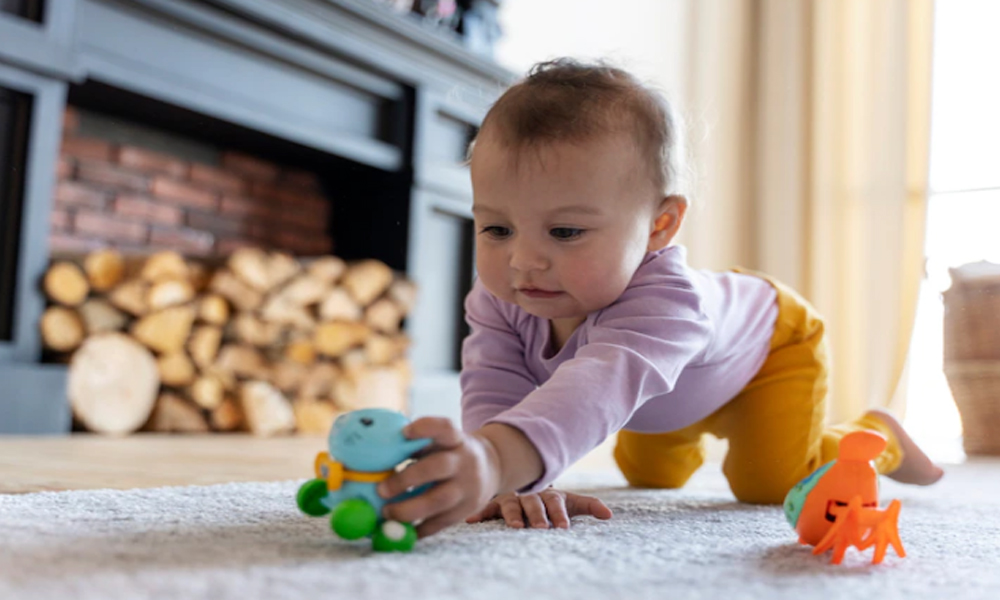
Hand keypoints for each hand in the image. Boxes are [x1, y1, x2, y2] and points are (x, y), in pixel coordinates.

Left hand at [377, 417, 501, 537]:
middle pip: (439, 467)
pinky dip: (418, 529)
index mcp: (456, 439)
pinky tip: (401, 528)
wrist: (492, 467)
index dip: (425, 428)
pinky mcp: (466, 510)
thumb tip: (377, 455)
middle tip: (380, 490)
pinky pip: (441, 523)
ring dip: (409, 510)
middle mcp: (466, 461)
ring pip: (439, 501)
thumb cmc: (452, 453)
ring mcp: (468, 487)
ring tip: (386, 513)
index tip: (404, 432)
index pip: (445, 428)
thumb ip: (417, 446)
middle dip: (407, 479)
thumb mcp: (442, 442)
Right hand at [466, 488, 611, 528]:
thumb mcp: (570, 501)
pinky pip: (487, 508)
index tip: (563, 528)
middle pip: (533, 503)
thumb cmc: (550, 501)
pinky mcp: (495, 504)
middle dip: (537, 516)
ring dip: (512, 515)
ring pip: (511, 504)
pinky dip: (480, 513)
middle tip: (541, 529)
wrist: (526, 485)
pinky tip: (472, 520)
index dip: (559, 515)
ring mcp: (511, 498)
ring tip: (515, 527)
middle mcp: (529, 495)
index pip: (556, 503)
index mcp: (548, 495)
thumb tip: (610, 515)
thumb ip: (589, 506)